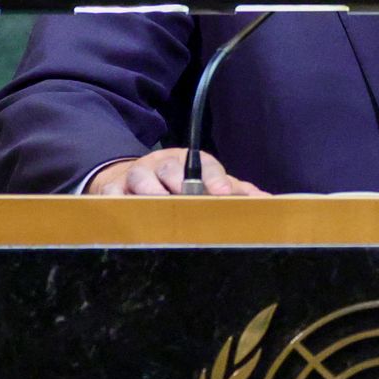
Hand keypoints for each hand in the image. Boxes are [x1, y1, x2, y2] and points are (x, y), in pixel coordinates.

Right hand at [87, 149, 267, 195]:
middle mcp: (161, 165)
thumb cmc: (175, 185)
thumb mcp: (205, 185)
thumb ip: (235, 192)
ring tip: (160, 211)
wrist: (128, 179)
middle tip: (190, 201)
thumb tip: (267, 201)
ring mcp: (134, 176)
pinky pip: (111, 195)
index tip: (223, 192)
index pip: (205, 165)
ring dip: (150, 193)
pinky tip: (127, 216)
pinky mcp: (110, 189)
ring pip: (141, 180)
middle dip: (180, 183)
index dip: (215, 178)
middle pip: (170, 169)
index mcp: (188, 162)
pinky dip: (117, 203)